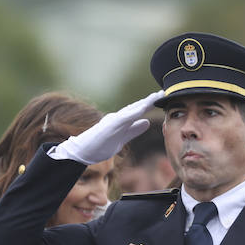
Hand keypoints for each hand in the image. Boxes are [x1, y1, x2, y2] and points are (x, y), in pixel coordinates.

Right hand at [49, 90, 163, 165]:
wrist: (83, 152)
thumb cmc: (100, 146)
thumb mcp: (122, 138)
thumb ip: (134, 130)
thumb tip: (147, 123)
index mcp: (121, 121)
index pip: (137, 111)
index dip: (149, 104)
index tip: (160, 98)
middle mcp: (117, 117)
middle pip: (135, 107)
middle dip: (149, 100)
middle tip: (161, 92)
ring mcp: (113, 121)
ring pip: (131, 110)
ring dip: (143, 103)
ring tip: (155, 96)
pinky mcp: (109, 126)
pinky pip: (124, 118)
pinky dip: (134, 113)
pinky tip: (143, 109)